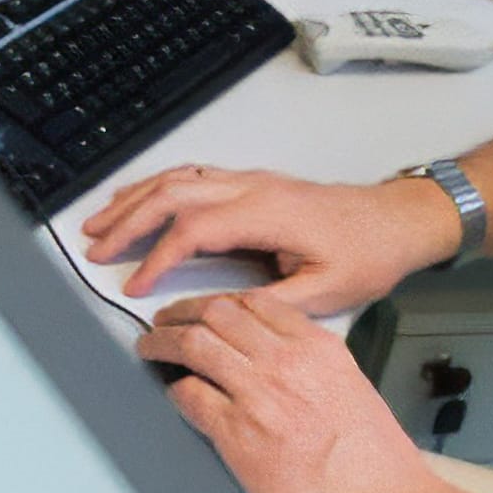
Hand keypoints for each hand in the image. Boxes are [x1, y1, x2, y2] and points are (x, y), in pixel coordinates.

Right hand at [81, 165, 459, 314]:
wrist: (397, 220)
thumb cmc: (368, 251)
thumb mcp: (324, 291)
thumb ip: (269, 303)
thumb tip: (220, 315)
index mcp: (266, 212)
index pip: (192, 231)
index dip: (157, 259)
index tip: (135, 287)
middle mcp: (253, 188)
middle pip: (173, 194)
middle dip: (128, 221)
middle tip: (95, 250)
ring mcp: (253, 181)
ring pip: (180, 179)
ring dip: (136, 198)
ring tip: (101, 223)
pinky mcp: (255, 184)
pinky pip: (196, 177)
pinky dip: (160, 188)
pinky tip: (144, 201)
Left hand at [139, 292, 482, 492]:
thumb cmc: (369, 454)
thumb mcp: (349, 384)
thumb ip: (311, 362)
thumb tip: (276, 355)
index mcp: (316, 347)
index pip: (257, 302)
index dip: (222, 300)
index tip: (209, 306)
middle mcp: (285, 361)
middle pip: (218, 313)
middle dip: (184, 312)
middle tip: (168, 318)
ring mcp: (257, 394)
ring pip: (194, 345)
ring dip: (163, 342)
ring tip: (151, 346)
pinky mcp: (236, 432)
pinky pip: (189, 396)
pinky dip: (175, 390)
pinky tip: (173, 391)